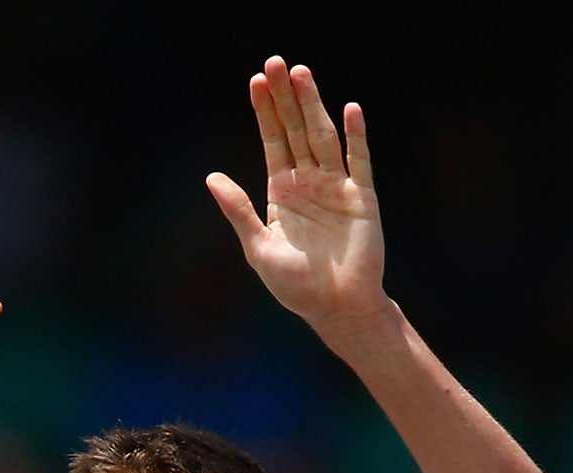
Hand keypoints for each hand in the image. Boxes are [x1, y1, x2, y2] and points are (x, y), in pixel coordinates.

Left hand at [206, 58, 388, 339]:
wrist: (337, 309)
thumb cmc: (296, 287)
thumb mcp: (259, 248)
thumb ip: (238, 211)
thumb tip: (210, 177)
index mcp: (282, 193)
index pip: (272, 142)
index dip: (265, 112)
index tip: (256, 81)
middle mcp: (308, 183)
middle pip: (296, 131)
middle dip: (286, 98)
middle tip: (276, 63)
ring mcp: (336, 187)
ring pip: (323, 137)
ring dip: (314, 105)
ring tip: (302, 73)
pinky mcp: (362, 198)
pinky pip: (359, 161)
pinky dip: (356, 136)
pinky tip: (350, 110)